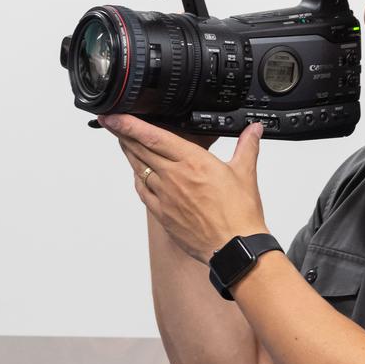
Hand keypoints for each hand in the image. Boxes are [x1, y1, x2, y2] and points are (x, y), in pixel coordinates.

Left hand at [100, 114, 267, 263]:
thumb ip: (247, 146)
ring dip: (129, 154)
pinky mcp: (162, 213)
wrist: (234, 247)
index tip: (115, 116)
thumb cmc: (239, 214)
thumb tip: (253, 130)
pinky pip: (142, 192)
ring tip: (123, 142)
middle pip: (139, 150)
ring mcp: (165, 196)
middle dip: (122, 135)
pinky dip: (137, 179)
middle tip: (112, 123)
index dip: (129, 124)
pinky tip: (137, 174)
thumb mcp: (245, 173)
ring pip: (138, 169)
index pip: (153, 137)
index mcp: (192, 162)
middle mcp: (173, 177)